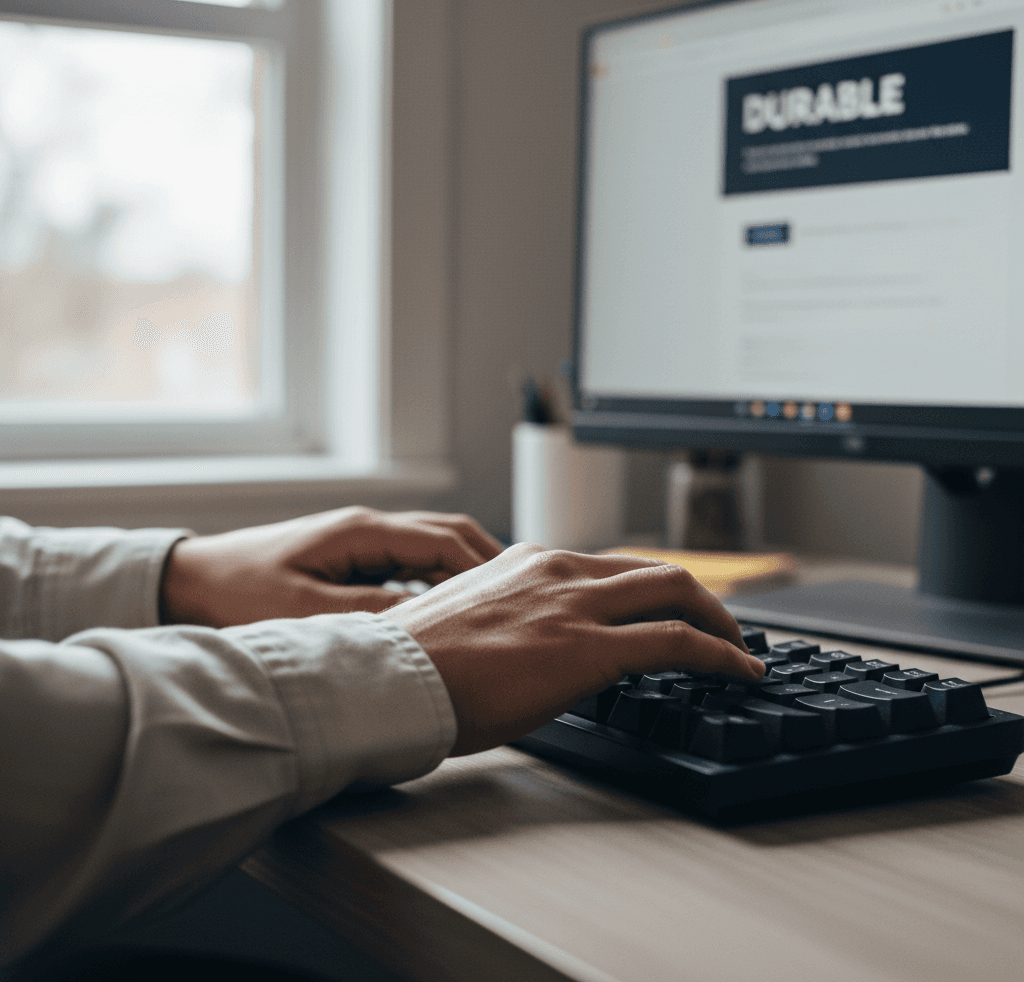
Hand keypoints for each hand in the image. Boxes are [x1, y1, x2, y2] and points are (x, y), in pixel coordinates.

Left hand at [161, 507, 503, 626]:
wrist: (189, 583)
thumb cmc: (235, 593)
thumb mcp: (304, 610)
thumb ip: (370, 613)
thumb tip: (430, 620)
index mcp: (361, 531)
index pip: (443, 540)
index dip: (483, 568)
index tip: (512, 597)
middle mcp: (367, 528)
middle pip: (448, 534)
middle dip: (487, 562)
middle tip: (520, 596)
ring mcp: (360, 540)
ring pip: (432, 547)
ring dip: (466, 570)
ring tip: (497, 604)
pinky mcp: (351, 558)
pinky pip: (411, 562)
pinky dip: (439, 579)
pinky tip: (449, 608)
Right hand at [383, 543, 764, 754]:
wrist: (391, 679)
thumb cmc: (415, 664)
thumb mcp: (471, 621)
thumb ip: (514, 620)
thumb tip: (535, 648)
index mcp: (528, 562)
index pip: (610, 568)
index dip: (651, 591)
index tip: (667, 611)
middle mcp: (558, 570)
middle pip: (654, 572)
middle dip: (700, 598)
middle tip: (721, 626)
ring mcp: (576, 604)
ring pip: (676, 592)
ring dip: (718, 620)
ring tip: (738, 648)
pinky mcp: (588, 646)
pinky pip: (677, 640)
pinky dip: (720, 652)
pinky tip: (739, 670)